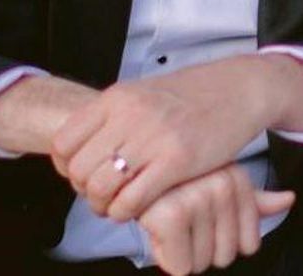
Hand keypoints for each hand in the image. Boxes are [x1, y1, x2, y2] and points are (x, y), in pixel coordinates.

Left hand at [50, 55, 287, 221]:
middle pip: (79, 169)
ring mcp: (153, 138)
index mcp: (117, 98)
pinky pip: (132, 200)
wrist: (238, 89)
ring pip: (100, 188)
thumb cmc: (190, 95)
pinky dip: (126, 212)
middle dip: (84, 191)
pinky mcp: (177, 161)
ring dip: (103, 206)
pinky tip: (136, 209)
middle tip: (101, 195)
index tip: (81, 174)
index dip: (66, 167)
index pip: (64, 142)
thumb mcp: (142, 93)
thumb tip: (81, 146)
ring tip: (116, 205)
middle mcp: (129, 115)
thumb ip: (112, 117)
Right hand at [137, 163, 293, 274]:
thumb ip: (253, 199)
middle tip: (181, 218)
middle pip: (225, 257)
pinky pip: (181, 267)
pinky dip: (165, 256)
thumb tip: (289, 200)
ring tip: (167, 218)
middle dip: (199, 246)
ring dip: (180, 250)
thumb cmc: (173, 180)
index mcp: (237, 180)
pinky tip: (156, 226)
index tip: (200, 217)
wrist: (124, 168)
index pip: (248, 245)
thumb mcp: (218, 182)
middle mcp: (222, 186)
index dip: (219, 239)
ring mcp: (198, 199)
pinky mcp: (171, 215)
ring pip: (201, 263)